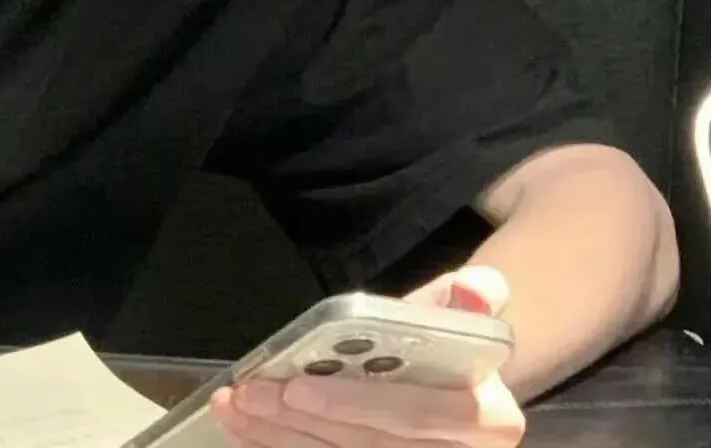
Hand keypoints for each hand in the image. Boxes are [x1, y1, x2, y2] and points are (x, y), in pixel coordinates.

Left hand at [211, 266, 525, 447]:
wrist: (452, 383)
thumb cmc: (446, 343)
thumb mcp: (458, 309)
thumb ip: (466, 297)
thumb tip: (475, 288)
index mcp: (488, 420)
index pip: (417, 415)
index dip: (356, 404)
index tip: (298, 388)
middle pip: (367, 447)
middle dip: (297, 421)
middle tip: (246, 392)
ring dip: (277, 437)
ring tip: (231, 404)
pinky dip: (279, 447)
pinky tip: (244, 427)